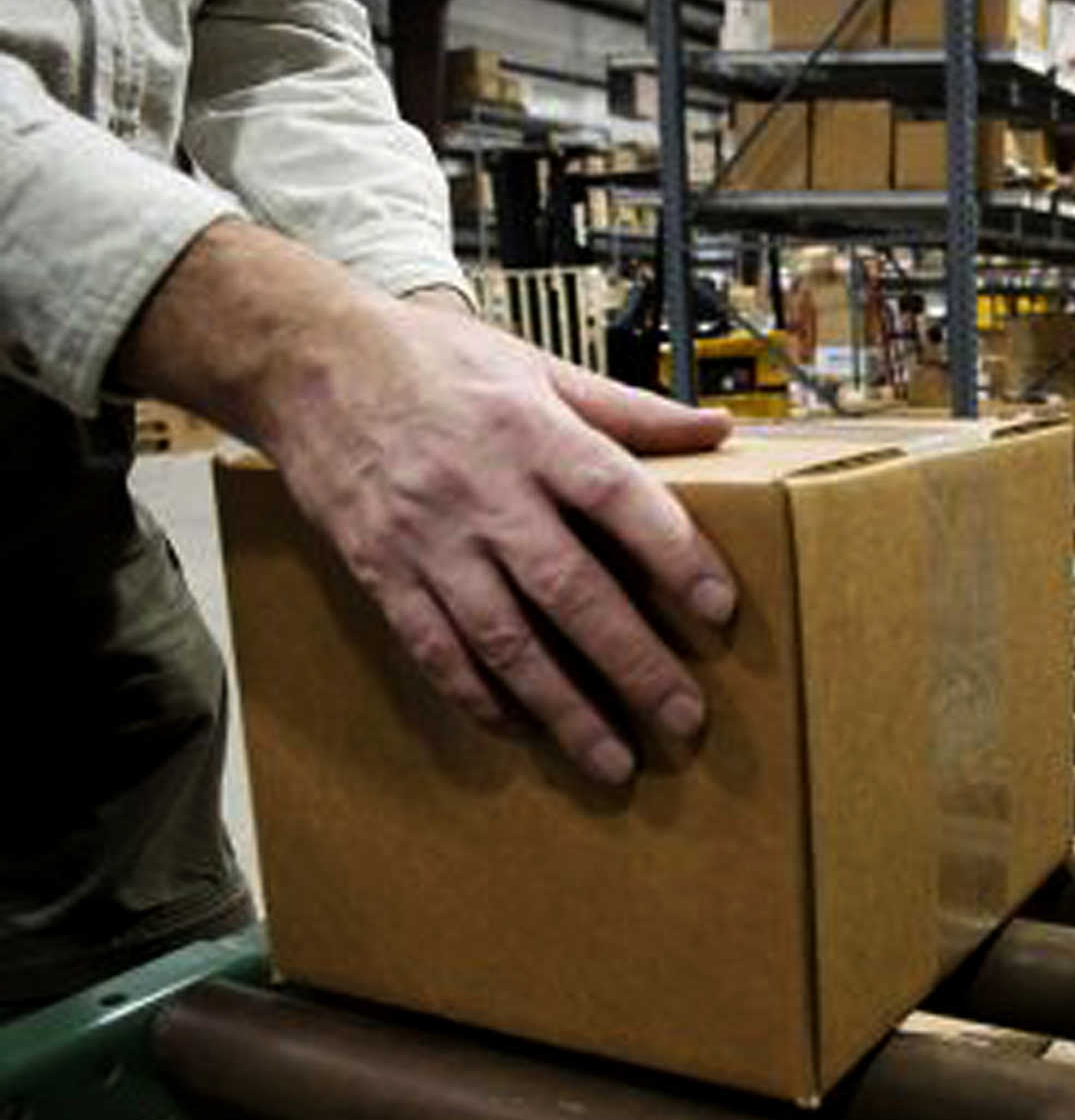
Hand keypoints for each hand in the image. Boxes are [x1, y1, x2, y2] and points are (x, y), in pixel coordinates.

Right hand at [118, 221, 735, 785]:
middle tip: (684, 718)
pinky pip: (433, 648)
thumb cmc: (430, 361)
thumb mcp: (534, 364)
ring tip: (612, 758)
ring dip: (563, 705)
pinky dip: (477, 695)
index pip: (616, 495)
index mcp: (531, 432)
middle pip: (569, 588)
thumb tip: (715, 430)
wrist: (311, 365)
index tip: (719, 608)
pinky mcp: (382, 572)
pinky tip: (520, 729)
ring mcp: (427, 539)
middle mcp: (483, 491)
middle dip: (632, 661)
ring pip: (503, 638)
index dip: (673, 552)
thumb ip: (626, 407)